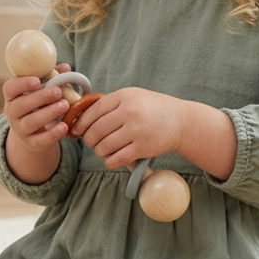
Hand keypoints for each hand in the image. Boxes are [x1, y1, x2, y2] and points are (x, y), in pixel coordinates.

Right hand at [3, 63, 71, 154]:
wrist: (35, 131)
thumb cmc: (39, 103)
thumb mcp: (42, 89)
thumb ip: (52, 76)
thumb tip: (66, 67)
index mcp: (12, 96)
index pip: (9, 88)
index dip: (22, 84)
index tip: (37, 81)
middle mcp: (12, 113)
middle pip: (21, 105)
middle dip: (40, 98)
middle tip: (58, 92)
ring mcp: (20, 129)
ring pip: (31, 122)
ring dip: (48, 113)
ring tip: (65, 105)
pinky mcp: (31, 143)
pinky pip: (40, 140)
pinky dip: (52, 134)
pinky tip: (64, 126)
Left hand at [69, 87, 184, 169]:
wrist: (182, 121)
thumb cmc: (153, 109)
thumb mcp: (133, 97)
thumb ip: (111, 104)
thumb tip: (81, 117)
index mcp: (124, 97)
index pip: (93, 111)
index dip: (81, 123)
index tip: (76, 130)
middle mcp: (129, 112)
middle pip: (96, 131)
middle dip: (89, 140)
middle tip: (92, 142)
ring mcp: (136, 130)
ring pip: (104, 146)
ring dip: (99, 152)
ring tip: (103, 150)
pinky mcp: (143, 147)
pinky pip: (116, 159)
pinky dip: (110, 161)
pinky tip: (112, 159)